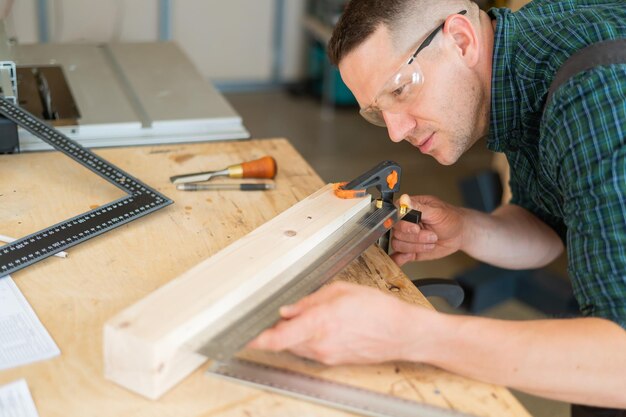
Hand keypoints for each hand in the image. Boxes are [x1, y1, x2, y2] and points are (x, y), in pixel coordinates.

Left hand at [248, 282, 433, 364]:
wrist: (402, 333)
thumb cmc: (378, 309)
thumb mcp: (341, 291)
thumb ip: (310, 301)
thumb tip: (287, 310)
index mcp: (321, 322)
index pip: (278, 337)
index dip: (257, 339)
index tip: (243, 336)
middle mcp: (320, 343)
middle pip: (284, 341)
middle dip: (277, 329)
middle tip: (276, 315)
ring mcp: (326, 355)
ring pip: (296, 345)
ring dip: (293, 333)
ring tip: (310, 317)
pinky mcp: (333, 361)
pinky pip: (310, 349)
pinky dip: (308, 338)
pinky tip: (322, 325)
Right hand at [391, 194, 464, 265]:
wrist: (459, 234)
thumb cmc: (449, 218)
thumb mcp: (436, 211)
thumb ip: (418, 206)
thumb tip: (404, 198)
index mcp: (407, 209)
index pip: (394, 216)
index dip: (403, 224)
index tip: (416, 228)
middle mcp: (404, 223)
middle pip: (397, 232)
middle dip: (416, 237)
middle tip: (432, 235)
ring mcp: (405, 237)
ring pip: (398, 244)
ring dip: (416, 246)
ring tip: (431, 243)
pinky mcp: (409, 250)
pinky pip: (398, 256)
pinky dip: (400, 259)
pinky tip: (410, 255)